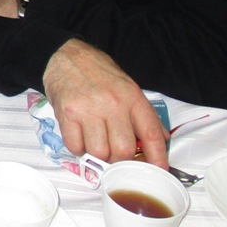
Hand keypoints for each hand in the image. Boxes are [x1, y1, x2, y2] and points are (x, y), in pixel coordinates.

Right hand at [43, 39, 169, 167]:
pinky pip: (75, 147)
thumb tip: (160, 139)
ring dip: (98, 155)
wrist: (66, 55)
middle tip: (115, 155)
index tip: (159, 172)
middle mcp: (112, 104)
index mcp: (132, 97)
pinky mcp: (67, 114)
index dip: (157, 158)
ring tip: (95, 142)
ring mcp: (88, 110)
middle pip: (123, 151)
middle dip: (120, 159)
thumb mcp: (128, 87)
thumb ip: (143, 113)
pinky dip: (78, 148)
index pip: (151, 134)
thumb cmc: (98, 73)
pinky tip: (80, 136)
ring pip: (99, 152)